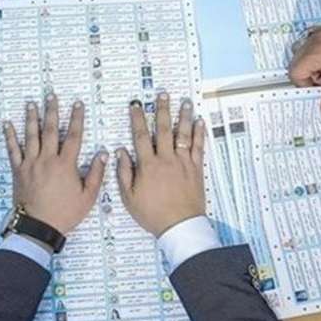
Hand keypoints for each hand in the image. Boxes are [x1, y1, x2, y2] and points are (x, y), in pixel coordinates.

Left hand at [3, 94, 107, 234]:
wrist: (39, 226)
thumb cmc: (64, 213)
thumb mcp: (87, 197)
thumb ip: (96, 174)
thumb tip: (103, 154)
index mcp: (65, 165)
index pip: (73, 136)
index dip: (76, 118)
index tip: (78, 104)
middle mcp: (47, 160)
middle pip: (50, 130)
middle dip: (52, 111)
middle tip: (52, 96)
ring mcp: (31, 164)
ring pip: (31, 136)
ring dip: (32, 118)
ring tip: (31, 103)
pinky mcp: (18, 171)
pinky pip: (13, 150)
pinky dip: (10, 136)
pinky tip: (8, 124)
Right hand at [117, 94, 205, 236]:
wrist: (179, 226)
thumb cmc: (153, 214)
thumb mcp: (129, 197)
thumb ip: (124, 173)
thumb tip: (121, 152)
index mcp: (148, 165)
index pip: (140, 136)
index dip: (137, 119)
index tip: (136, 105)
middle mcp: (166, 159)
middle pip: (164, 129)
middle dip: (162, 110)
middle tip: (162, 94)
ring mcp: (183, 163)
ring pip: (183, 134)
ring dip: (184, 116)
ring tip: (185, 102)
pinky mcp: (196, 169)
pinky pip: (198, 147)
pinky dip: (199, 134)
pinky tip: (199, 122)